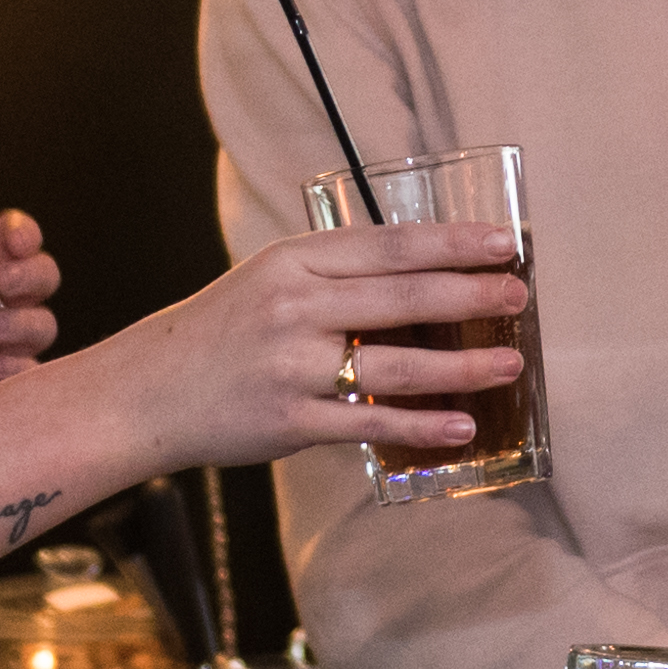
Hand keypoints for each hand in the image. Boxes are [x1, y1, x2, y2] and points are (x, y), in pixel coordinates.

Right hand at [130, 218, 531, 477]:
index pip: (388, 245)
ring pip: (396, 362)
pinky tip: (462, 426)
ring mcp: (293, 366)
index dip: (452, 243)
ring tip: (509, 363)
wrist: (149, 391)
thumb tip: (427, 278)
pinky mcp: (291, 421)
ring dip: (461, 366)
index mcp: (294, 262)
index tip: (503, 242)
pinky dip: (421, 425)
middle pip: (401, 296)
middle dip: (470, 295)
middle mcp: (294, 307)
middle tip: (518, 295)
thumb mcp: (271, 281)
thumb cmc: (224, 332)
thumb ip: (337, 277)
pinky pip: (370, 421)